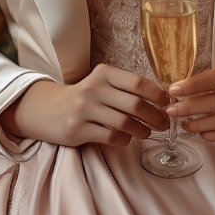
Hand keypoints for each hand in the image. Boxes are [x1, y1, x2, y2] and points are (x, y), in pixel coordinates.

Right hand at [0, 63, 169, 147]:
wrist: (48, 110)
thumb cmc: (85, 98)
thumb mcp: (102, 84)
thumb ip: (126, 88)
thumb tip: (162, 99)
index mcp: (103, 73)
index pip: (138, 83)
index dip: (158, 95)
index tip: (167, 104)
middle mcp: (93, 89)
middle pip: (135, 105)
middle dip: (155, 117)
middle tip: (163, 124)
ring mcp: (84, 109)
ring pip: (126, 123)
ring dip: (143, 131)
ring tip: (147, 133)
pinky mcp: (78, 129)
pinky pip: (112, 137)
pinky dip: (125, 140)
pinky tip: (126, 138)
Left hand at [166, 59, 214, 141]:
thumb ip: (201, 80)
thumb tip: (173, 92)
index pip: (214, 77)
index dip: (192, 85)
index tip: (173, 91)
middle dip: (189, 108)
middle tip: (171, 111)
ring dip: (198, 124)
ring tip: (184, 124)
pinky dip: (212, 135)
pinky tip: (200, 132)